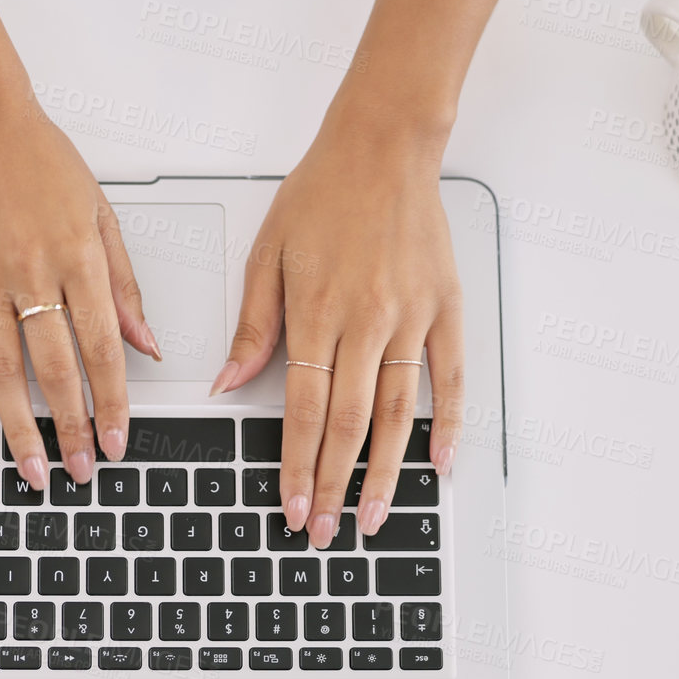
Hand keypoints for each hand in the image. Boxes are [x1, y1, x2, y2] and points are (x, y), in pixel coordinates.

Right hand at [0, 93, 160, 488]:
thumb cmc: (40, 156)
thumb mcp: (101, 214)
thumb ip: (123, 283)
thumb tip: (147, 342)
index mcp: (77, 259)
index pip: (102, 347)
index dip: (114, 400)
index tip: (119, 439)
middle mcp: (30, 273)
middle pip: (56, 368)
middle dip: (74, 428)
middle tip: (82, 470)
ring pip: (1, 369)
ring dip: (18, 427)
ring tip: (32, 469)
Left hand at [213, 119, 462, 548]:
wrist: (383, 147)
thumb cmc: (321, 194)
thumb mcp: (267, 254)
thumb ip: (252, 326)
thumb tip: (227, 381)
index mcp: (315, 311)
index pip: (302, 408)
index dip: (296, 463)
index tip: (290, 505)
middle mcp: (365, 321)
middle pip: (348, 423)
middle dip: (332, 484)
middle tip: (323, 531)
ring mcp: (412, 318)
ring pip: (397, 412)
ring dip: (385, 473)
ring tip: (372, 517)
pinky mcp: (447, 308)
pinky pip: (451, 377)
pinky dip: (449, 423)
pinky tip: (441, 463)